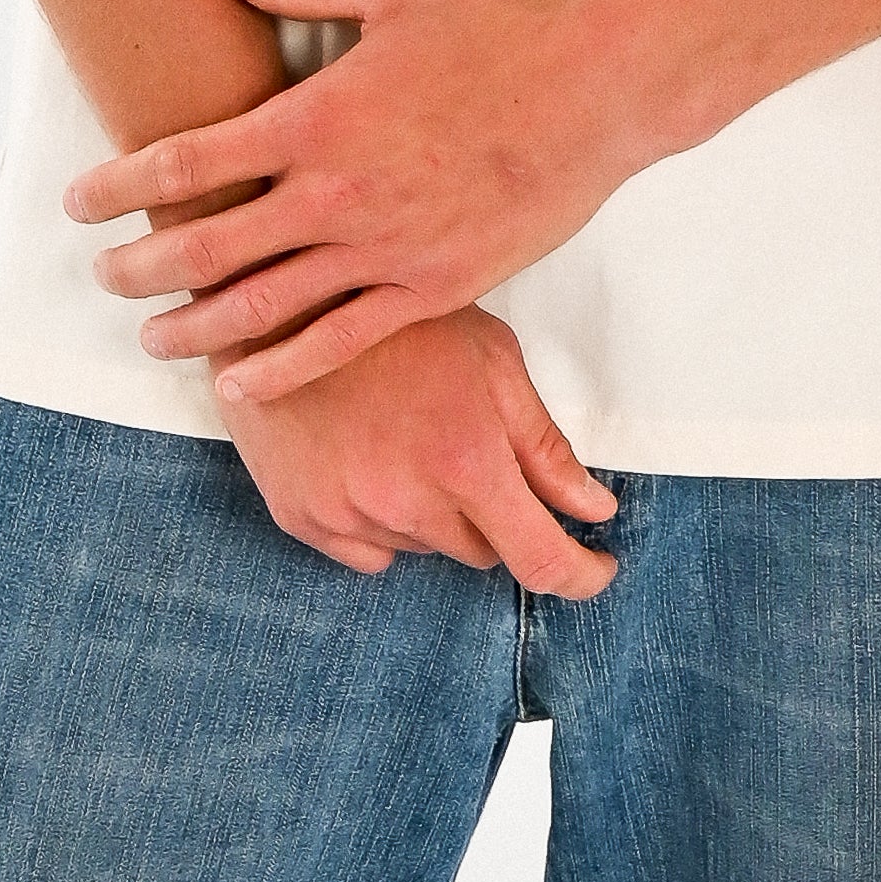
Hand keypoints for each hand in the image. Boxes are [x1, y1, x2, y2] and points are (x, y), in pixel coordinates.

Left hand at [68, 0, 649, 402]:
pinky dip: (280, 368)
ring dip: (193, 328)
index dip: (120, 186)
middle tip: (102, 277)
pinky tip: (238, 382)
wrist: (604, 86)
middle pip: (206, 247)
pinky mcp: (434, 286)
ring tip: (152, 338)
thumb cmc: (503, 25)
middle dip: (139, 268)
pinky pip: (340, 342)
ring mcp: (385, 249)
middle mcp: (338, 193)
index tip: (79, 203)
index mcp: (318, 118)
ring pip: (263, 306)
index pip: (187, 162)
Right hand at [226, 305, 616, 593]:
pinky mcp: (301, 519)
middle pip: (482, 551)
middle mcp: (407, 504)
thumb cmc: (401, 322)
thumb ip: (545, 446)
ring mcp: (348, 516)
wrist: (285, 305)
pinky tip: (368, 460)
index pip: (540, 560)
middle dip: (493, 514)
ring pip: (425, 548)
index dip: (579, 576)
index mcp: (466, 464)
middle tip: (470, 448)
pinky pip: (369, 552)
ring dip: (434, 513)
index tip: (596, 570)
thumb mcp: (493, 362)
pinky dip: (382, 522)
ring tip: (408, 438)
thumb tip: (596, 508)